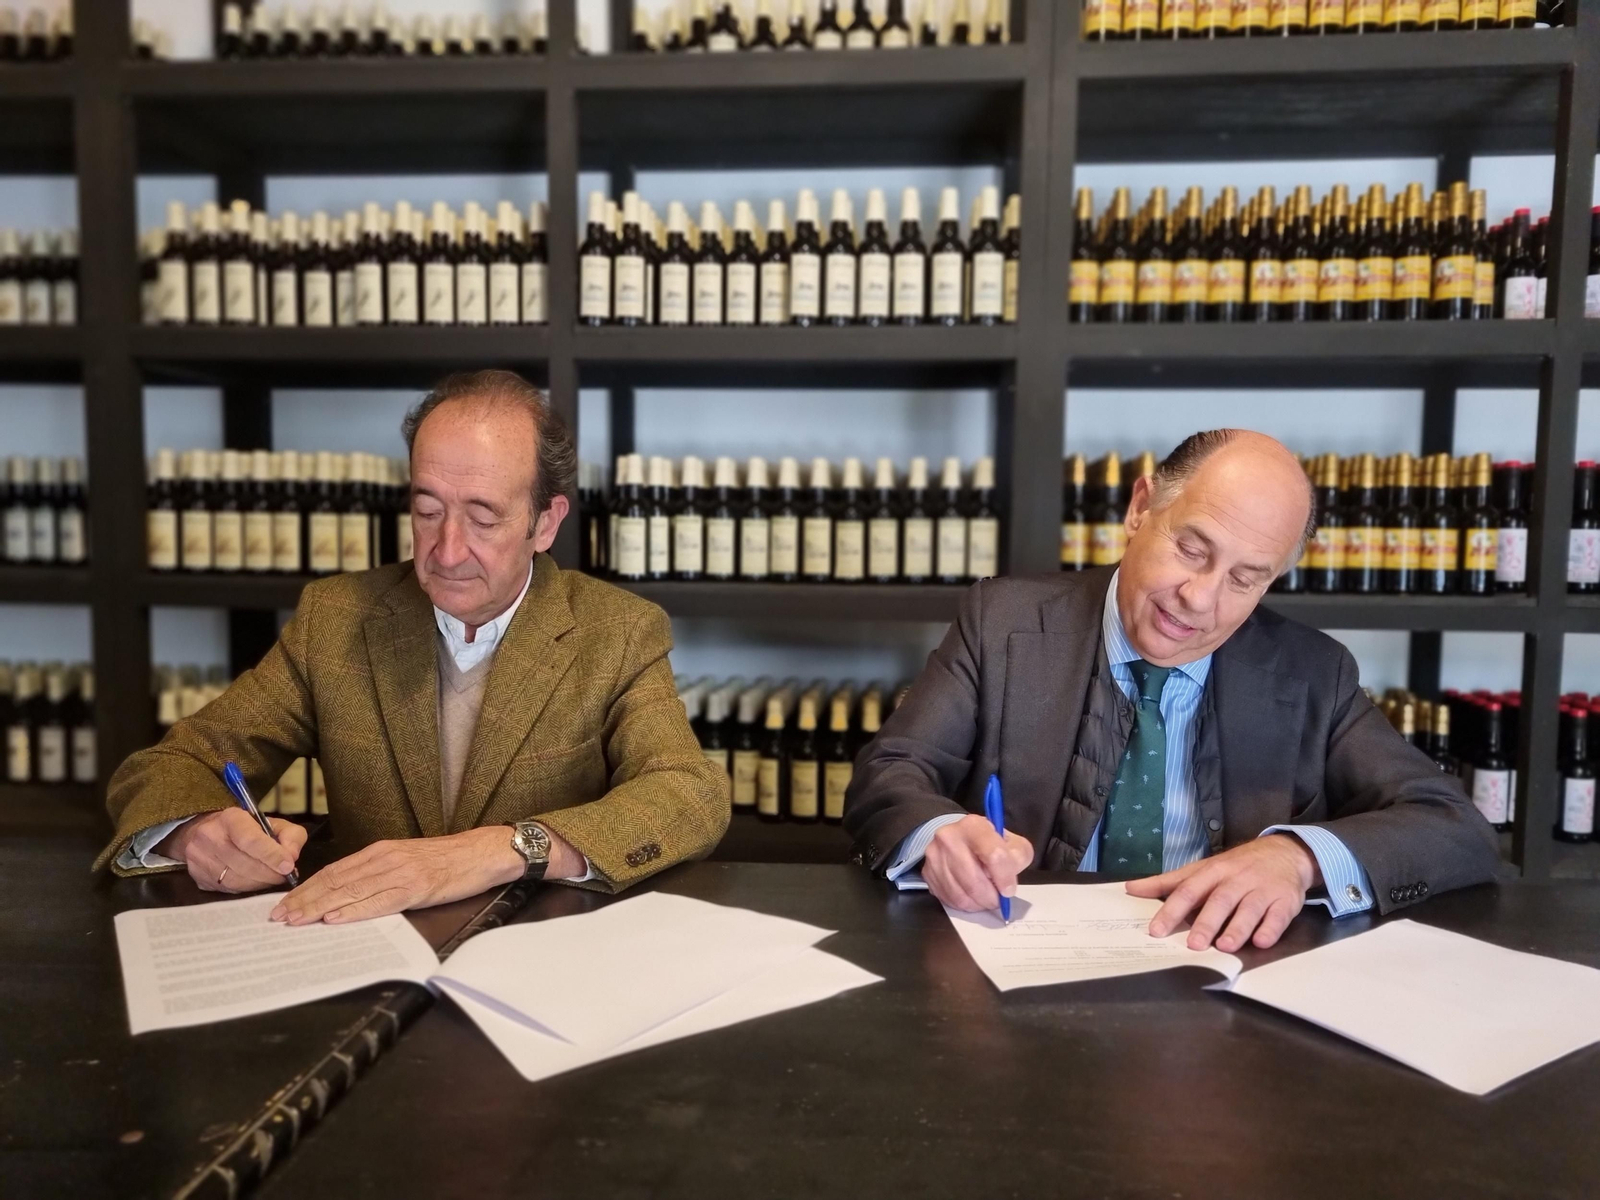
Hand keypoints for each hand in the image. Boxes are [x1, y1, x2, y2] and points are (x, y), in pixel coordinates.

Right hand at [159, 808, 307, 893]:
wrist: (207, 832)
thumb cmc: (246, 828)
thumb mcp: (273, 823)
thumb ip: (290, 836)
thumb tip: (291, 856)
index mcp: (230, 818)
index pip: (251, 840)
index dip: (271, 855)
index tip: (288, 866)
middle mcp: (209, 836)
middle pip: (244, 863)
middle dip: (270, 873)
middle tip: (284, 876)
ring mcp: (200, 858)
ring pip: (236, 880)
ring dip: (260, 883)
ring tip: (272, 879)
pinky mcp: (199, 877)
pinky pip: (227, 889)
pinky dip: (246, 889)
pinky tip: (256, 883)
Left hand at [269, 823, 585, 924]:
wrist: (484, 851)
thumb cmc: (449, 860)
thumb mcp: (408, 860)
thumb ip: (380, 874)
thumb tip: (348, 895)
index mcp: (381, 851)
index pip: (334, 871)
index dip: (306, 888)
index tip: (284, 904)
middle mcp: (385, 858)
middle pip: (335, 881)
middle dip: (303, 900)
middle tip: (278, 918)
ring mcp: (401, 871)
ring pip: (351, 890)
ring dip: (319, 907)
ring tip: (296, 921)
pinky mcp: (417, 886)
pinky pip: (379, 901)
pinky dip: (354, 910)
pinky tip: (336, 918)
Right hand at [922, 814, 1033, 913]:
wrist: (956, 837)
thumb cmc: (988, 842)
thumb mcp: (1011, 842)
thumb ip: (1017, 857)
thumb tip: (1008, 883)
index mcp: (974, 825)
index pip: (993, 855)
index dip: (1004, 878)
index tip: (1009, 889)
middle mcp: (949, 837)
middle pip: (974, 881)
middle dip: (991, 897)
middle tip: (998, 899)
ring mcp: (934, 856)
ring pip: (961, 894)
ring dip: (978, 904)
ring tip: (986, 899)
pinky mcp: (927, 873)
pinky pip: (948, 899)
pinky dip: (965, 905)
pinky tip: (972, 898)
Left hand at [1126, 834, 1318, 951]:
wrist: (1284, 852)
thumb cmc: (1234, 866)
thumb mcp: (1200, 870)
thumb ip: (1167, 882)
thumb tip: (1131, 889)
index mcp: (1212, 872)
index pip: (1188, 890)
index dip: (1172, 910)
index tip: (1157, 930)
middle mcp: (1236, 879)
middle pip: (1219, 900)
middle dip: (1206, 922)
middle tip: (1193, 945)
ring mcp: (1262, 889)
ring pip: (1249, 908)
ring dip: (1237, 928)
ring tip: (1225, 946)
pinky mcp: (1285, 901)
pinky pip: (1278, 916)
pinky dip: (1271, 929)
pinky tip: (1261, 942)